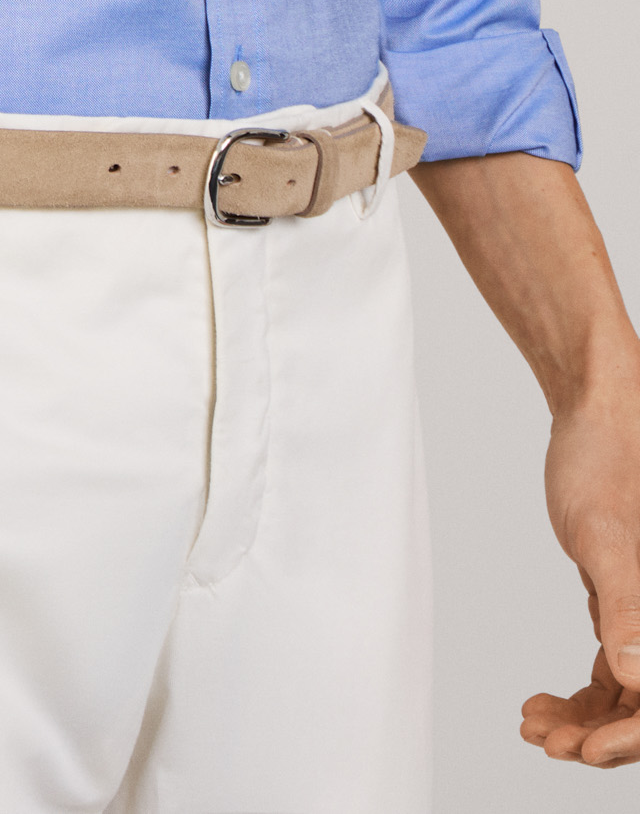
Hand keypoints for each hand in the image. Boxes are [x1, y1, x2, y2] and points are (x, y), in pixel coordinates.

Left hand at [524, 384, 639, 764]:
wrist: (596, 411)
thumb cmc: (609, 462)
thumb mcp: (608, 540)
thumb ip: (626, 612)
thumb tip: (636, 682)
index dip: (631, 737)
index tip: (581, 752)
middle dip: (601, 735)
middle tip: (544, 741)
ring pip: (628, 693)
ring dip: (586, 720)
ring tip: (533, 725)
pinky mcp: (626, 602)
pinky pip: (613, 668)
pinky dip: (582, 694)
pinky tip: (538, 703)